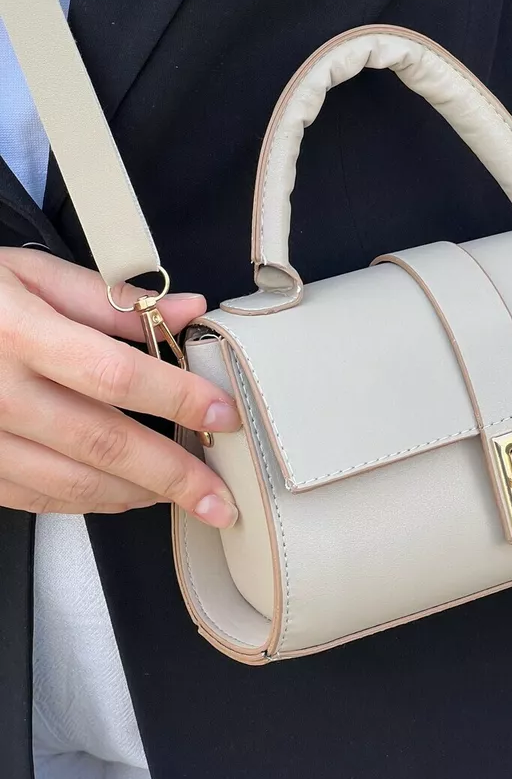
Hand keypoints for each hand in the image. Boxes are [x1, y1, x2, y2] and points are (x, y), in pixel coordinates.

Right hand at [0, 248, 241, 523]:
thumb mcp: (28, 275)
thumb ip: (109, 299)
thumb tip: (186, 310)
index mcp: (19, 332)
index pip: (114, 373)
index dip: (176, 397)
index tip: (223, 414)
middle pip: (102, 442)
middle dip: (172, 475)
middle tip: (220, 498)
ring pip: (72, 483)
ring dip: (137, 495)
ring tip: (183, 497)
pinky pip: (38, 498)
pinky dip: (89, 502)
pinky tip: (125, 497)